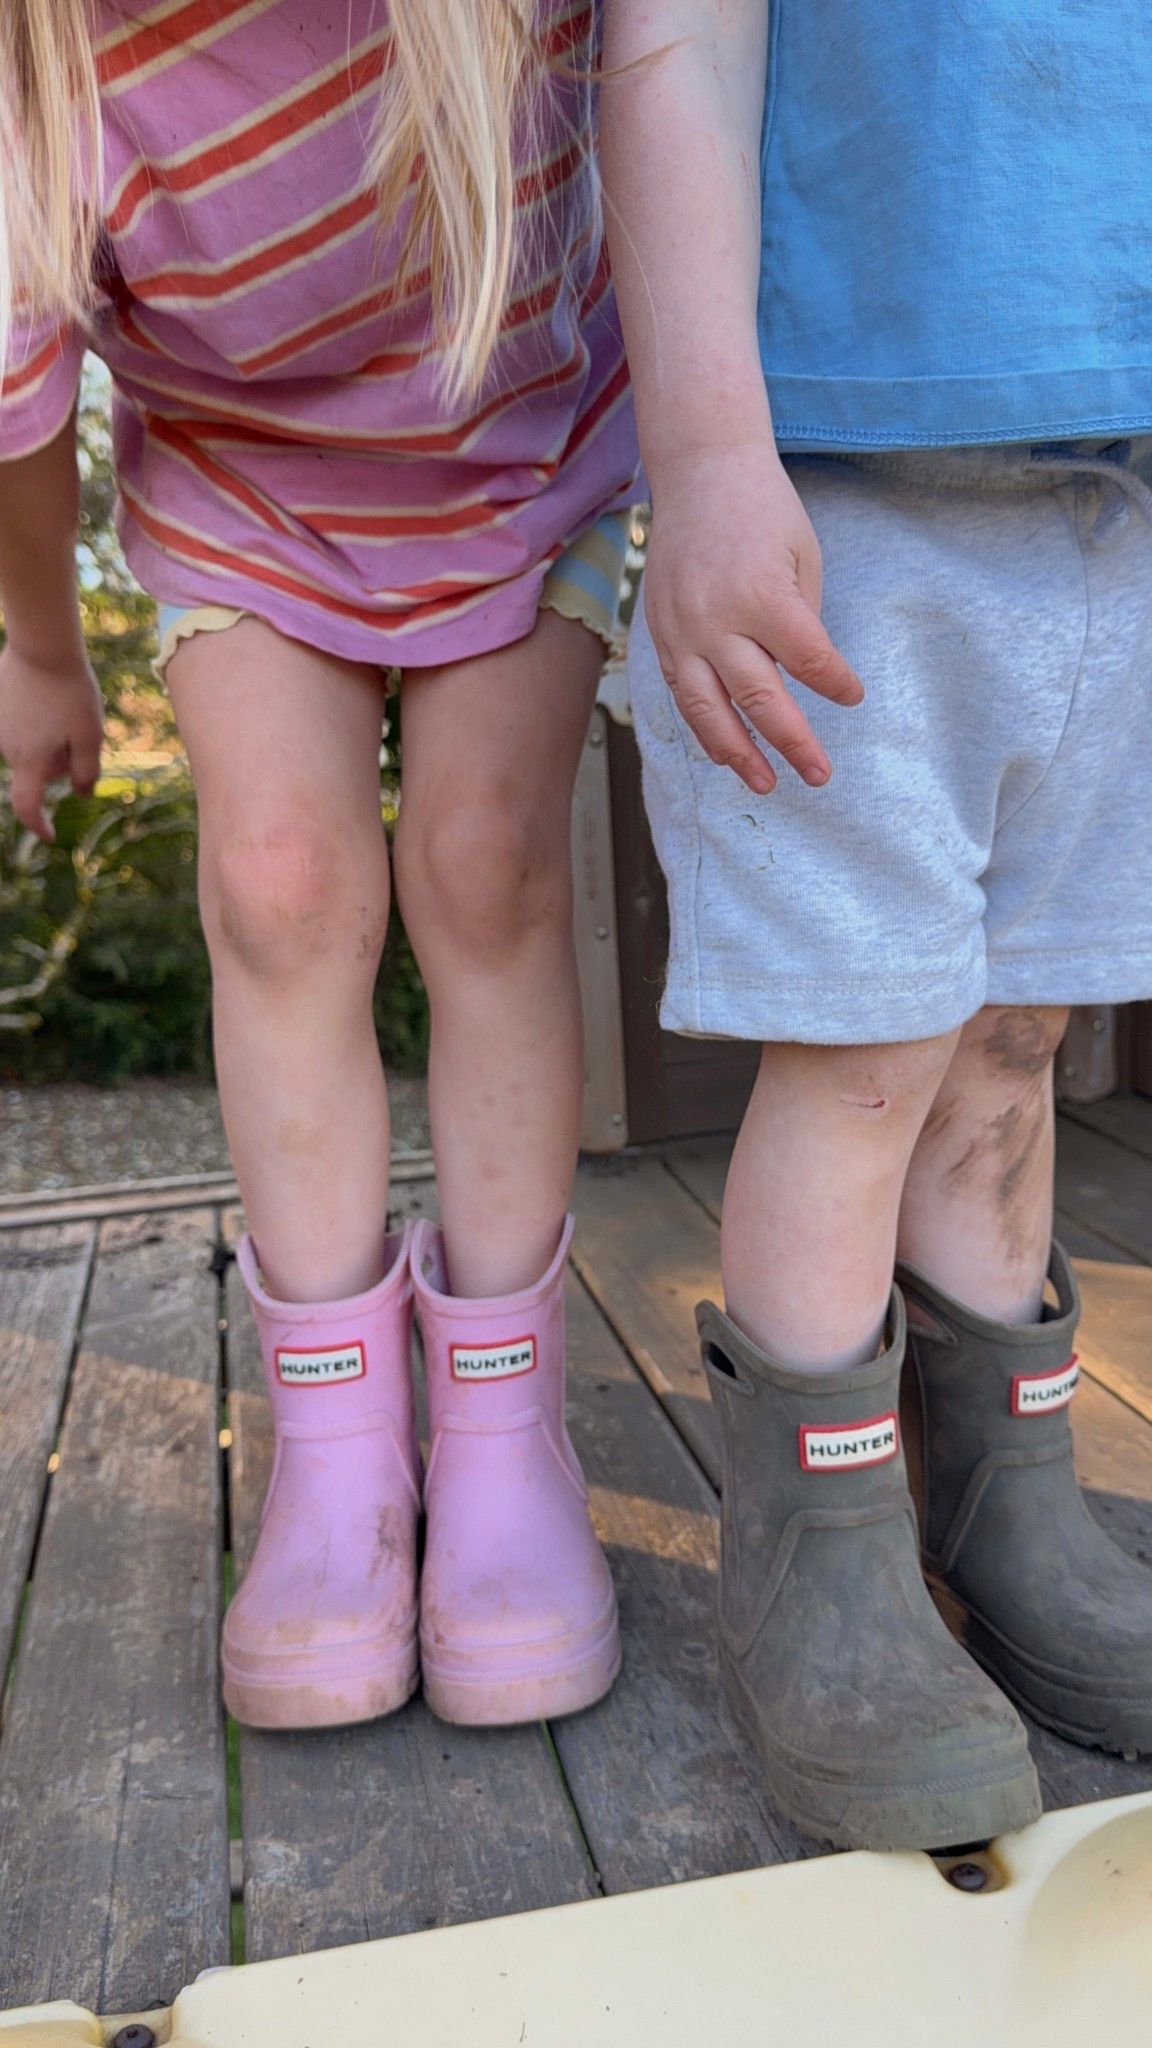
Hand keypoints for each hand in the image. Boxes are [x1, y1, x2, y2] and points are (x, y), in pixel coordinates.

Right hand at [0, 642, 103, 838]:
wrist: (42, 646)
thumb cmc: (70, 691)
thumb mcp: (91, 735)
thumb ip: (88, 771)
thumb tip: (82, 794)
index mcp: (30, 760)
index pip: (27, 806)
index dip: (38, 825)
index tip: (49, 834)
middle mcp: (6, 747)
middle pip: (36, 771)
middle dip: (58, 763)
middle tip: (80, 733)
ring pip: (28, 747)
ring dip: (47, 739)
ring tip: (65, 706)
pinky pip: (18, 725)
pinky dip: (35, 721)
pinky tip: (48, 696)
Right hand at [643, 440, 863, 793]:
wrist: (700, 471)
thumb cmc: (763, 510)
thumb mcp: (802, 556)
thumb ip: (801, 622)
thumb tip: (803, 678)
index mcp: (761, 594)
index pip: (807, 660)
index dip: (835, 684)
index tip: (852, 696)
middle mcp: (715, 619)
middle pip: (758, 698)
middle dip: (792, 743)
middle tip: (819, 775)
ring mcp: (681, 629)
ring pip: (707, 710)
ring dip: (738, 754)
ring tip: (764, 784)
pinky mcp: (659, 632)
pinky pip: (680, 692)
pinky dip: (703, 726)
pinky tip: (724, 751)